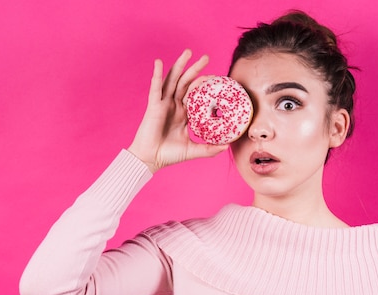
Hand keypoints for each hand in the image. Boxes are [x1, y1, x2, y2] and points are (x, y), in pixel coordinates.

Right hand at [127, 49, 228, 172]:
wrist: (151, 160)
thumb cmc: (168, 155)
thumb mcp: (193, 150)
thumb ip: (209, 149)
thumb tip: (226, 147)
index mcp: (183, 113)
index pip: (195, 93)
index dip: (204, 84)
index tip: (217, 78)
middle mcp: (173, 105)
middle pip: (185, 82)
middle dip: (195, 68)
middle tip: (206, 57)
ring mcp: (163, 104)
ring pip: (172, 80)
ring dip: (179, 65)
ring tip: (188, 52)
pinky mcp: (153, 106)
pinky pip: (155, 88)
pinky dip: (157, 75)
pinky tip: (159, 63)